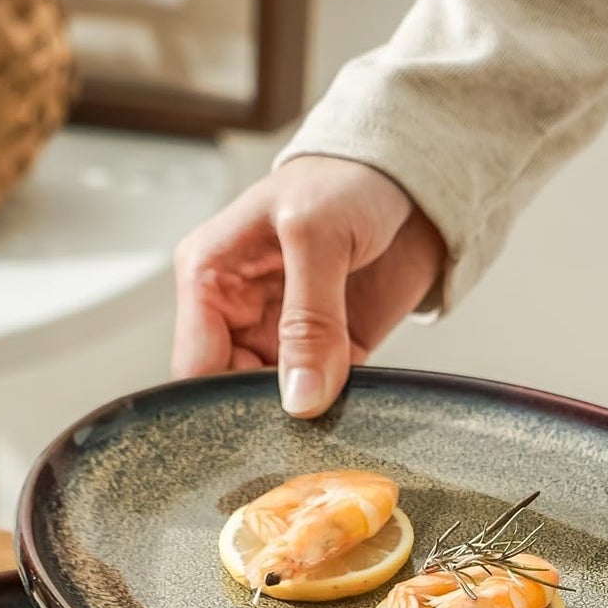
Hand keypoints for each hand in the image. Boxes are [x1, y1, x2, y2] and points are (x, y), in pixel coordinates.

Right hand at [172, 156, 445, 416]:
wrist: (413, 178)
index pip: (194, 364)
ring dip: (304, 417)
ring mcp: (288, 336)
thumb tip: (299, 398)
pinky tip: (353, 415)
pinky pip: (327, 396)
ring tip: (326, 425)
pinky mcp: (335, 351)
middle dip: (262, 414)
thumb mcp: (317, 235)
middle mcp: (241, 313)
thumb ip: (308, 319)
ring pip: (281, 401)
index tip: (258, 425)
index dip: (218, 401)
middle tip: (298, 430)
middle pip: (232, 391)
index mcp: (211, 278)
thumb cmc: (347, 177)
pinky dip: (339, 409)